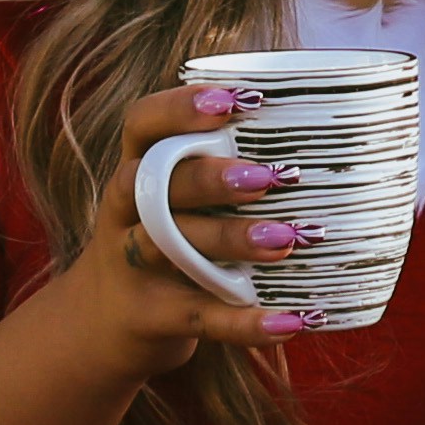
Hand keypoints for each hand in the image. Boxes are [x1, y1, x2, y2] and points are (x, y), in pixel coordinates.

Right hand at [62, 83, 323, 376]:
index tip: (234, 100)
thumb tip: (324, 132)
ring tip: (286, 240)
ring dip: (230, 240)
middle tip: (269, 177)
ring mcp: (130, 265)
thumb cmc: (166, 238)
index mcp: (136, 168)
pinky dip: (244, 322)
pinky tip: (291, 320)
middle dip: (210, 178)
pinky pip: (197, 317)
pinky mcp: (149, 316)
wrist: (100, 323)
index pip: (142, 124)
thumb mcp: (174, 198)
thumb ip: (220, 166)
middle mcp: (126, 211)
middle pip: (155, 184)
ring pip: (171, 246)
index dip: (180, 108)